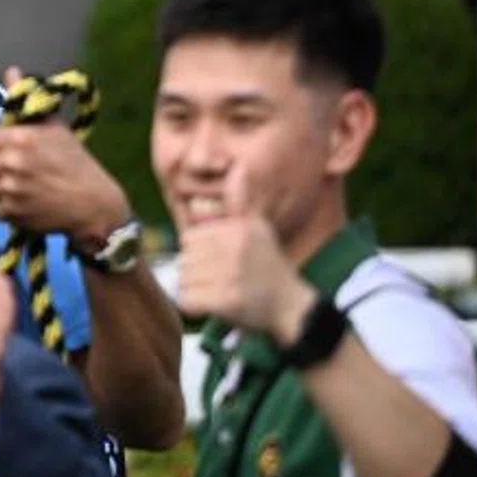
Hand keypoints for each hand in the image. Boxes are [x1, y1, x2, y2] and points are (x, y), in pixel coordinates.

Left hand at [0, 68, 132, 250]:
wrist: (94, 202)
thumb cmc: (74, 161)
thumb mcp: (52, 125)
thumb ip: (25, 98)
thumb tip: (11, 70)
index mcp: (18, 138)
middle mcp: (11, 162)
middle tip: (5, 172)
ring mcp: (12, 190)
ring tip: (14, 188)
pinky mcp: (14, 213)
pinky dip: (3, 209)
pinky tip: (20, 203)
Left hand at [173, 165, 314, 343]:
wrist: (291, 308)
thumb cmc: (268, 267)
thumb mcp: (258, 229)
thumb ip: (241, 202)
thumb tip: (239, 168)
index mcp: (237, 230)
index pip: (190, 238)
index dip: (199, 253)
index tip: (220, 263)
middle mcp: (234, 248)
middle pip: (185, 259)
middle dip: (196, 273)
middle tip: (220, 281)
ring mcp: (230, 275)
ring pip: (184, 279)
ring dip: (196, 290)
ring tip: (220, 292)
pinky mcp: (226, 301)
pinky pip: (187, 300)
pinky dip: (195, 306)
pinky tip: (214, 306)